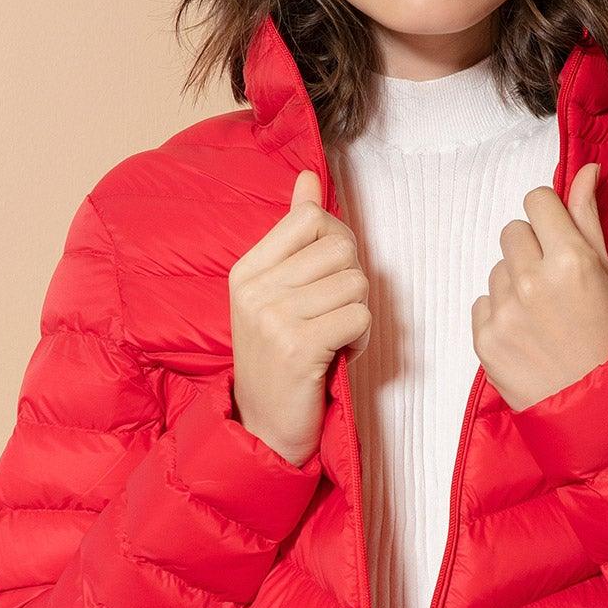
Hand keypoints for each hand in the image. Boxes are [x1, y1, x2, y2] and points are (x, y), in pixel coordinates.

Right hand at [228, 169, 371, 466]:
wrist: (263, 428)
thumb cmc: (279, 359)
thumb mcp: (277, 292)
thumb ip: (294, 234)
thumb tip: (310, 178)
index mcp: (247, 270)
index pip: (310, 219)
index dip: (338, 242)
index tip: (330, 275)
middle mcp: (256, 290)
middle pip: (341, 249)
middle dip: (353, 282)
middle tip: (333, 314)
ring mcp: (274, 319)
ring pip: (356, 283)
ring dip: (358, 313)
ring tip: (334, 336)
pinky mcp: (299, 348)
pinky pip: (359, 318)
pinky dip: (361, 339)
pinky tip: (340, 354)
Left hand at [472, 161, 607, 412]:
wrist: (598, 407)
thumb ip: (589, 217)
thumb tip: (588, 169)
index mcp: (570, 259)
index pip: (535, 200)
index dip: (547, 216)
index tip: (557, 237)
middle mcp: (533, 281)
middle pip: (512, 231)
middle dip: (530, 250)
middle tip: (554, 285)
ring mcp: (505, 311)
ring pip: (497, 268)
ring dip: (514, 284)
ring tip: (542, 316)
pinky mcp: (484, 338)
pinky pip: (483, 302)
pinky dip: (500, 314)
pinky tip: (527, 335)